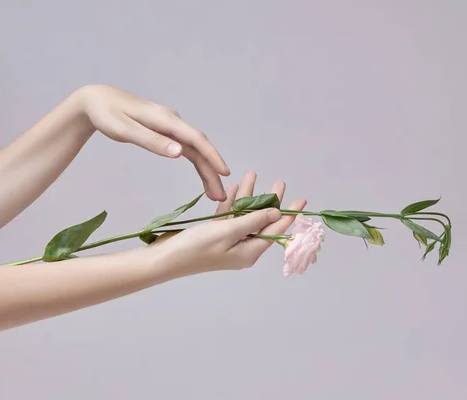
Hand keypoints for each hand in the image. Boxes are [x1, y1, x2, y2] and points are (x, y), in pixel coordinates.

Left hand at [75, 84, 229, 200]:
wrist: (98, 100)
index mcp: (165, 119)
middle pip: (199, 147)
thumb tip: (179, 153)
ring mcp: (172, 127)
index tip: (224, 173)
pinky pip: (188, 149)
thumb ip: (152, 141)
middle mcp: (173, 121)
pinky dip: (197, 164)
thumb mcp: (125, 129)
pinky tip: (204, 177)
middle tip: (221, 196)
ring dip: (207, 171)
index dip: (212, 156)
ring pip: (196, 150)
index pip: (195, 138)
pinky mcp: (168, 132)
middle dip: (212, 171)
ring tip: (215, 194)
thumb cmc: (108, 114)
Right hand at [149, 172, 306, 274]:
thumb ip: (253, 221)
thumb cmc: (195, 248)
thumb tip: (275, 213)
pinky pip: (229, 217)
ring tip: (252, 175)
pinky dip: (231, 202)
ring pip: (244, 215)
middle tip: (279, 182)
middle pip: (262, 221)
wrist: (165, 259)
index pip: (275, 230)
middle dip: (270, 201)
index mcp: (249, 252)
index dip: (289, 214)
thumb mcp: (228, 232)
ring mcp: (228, 242)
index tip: (301, 200)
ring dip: (248, 196)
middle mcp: (242, 248)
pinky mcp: (215, 236)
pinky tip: (233, 188)